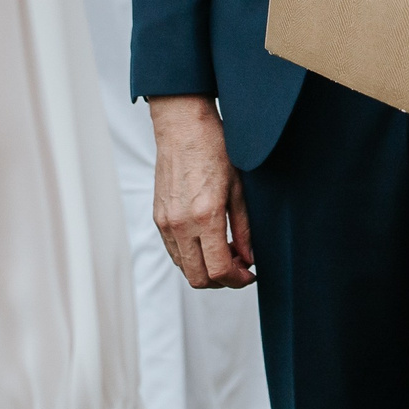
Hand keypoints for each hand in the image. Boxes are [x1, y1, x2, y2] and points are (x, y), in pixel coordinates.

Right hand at [150, 95, 254, 288]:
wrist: (183, 127)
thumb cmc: (213, 149)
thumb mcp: (238, 189)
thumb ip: (244, 229)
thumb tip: (249, 258)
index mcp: (204, 217)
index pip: (219, 270)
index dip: (238, 279)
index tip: (249, 273)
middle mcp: (180, 224)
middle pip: (199, 278)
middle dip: (222, 280)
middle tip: (239, 266)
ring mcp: (166, 223)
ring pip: (184, 268)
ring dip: (205, 269)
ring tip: (224, 251)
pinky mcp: (158, 217)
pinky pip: (174, 251)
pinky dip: (191, 256)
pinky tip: (207, 241)